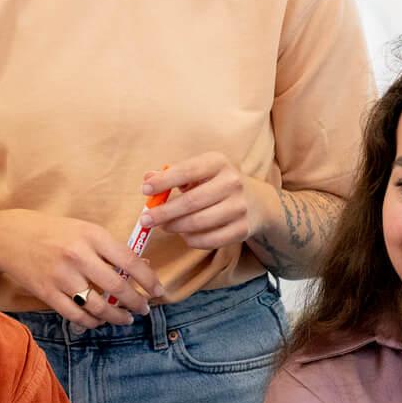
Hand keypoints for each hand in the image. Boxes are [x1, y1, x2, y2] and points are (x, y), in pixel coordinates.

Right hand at [0, 210, 163, 331]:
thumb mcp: (85, 230)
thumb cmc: (55, 232)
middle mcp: (78, 255)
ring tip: (125, 319)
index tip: (159, 291)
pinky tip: (99, 321)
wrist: (12, 237)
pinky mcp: (47, 293)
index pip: (130, 261)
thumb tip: (143, 268)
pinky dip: (92, 322)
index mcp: (92, 235)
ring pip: (98, 307)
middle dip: (136, 303)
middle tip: (144, 309)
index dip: (149, 280)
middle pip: (117, 288)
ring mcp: (61, 276)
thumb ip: (111, 249)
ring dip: (116, 317)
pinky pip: (76, 316)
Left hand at [142, 153, 261, 251]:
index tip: (145, 190)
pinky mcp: (242, 229)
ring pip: (198, 223)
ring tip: (164, 226)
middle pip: (191, 202)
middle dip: (164, 212)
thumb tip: (147, 179)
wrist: (257, 201)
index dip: (164, 181)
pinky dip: (192, 240)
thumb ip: (172, 174)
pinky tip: (184, 235)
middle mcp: (232, 182)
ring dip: (175, 227)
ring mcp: (239, 207)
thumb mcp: (199, 172)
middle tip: (146, 220)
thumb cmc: (216, 184)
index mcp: (218, 162)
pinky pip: (210, 240)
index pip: (187, 171)